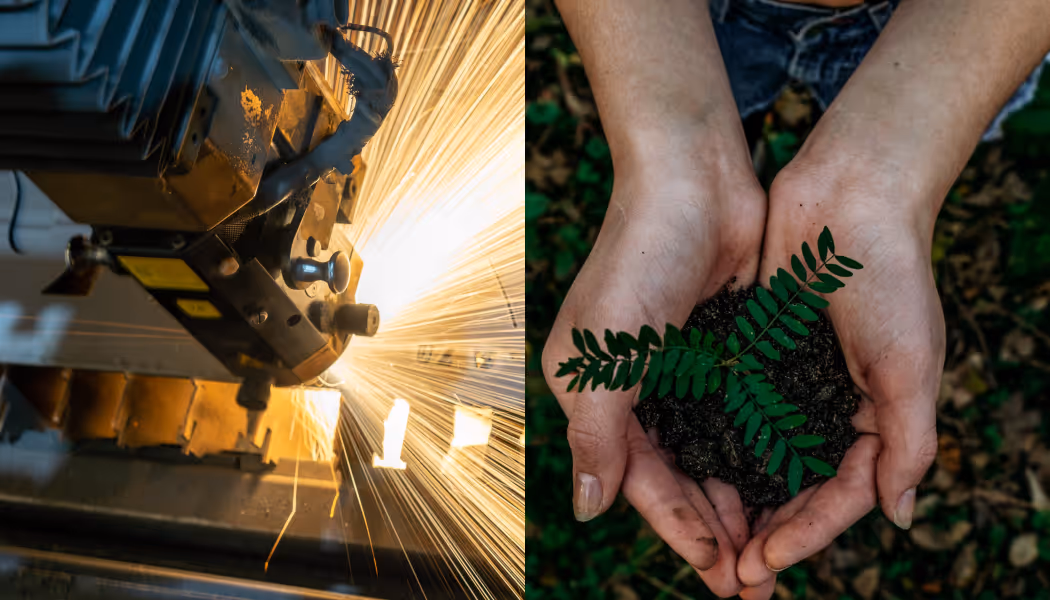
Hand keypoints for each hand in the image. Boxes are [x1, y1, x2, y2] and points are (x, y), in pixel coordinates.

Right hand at [542, 165, 765, 596]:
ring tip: (771, 548)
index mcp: (595, 391)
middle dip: (710, 527)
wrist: (693, 179)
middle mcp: (635, 387)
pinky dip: (756, 452)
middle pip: (674, 475)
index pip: (635, 476)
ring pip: (710, 453)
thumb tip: (585, 509)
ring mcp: (681, 370)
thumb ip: (596, 435)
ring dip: (737, 500)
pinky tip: (783, 483)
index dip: (675, 526)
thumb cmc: (638, 259)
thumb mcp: (604, 354)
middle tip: (750, 579)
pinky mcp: (722, 350)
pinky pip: (739, 415)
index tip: (716, 567)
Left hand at [735, 159, 943, 588]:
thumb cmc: (889, 275)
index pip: (837, 493)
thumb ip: (908, 442)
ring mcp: (786, 377)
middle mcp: (827, 403)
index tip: (765, 564)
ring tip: (704, 537)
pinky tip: (686, 468)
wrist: (848, 193)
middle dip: (763, 528)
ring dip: (732, 495)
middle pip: (791, 483)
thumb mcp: (909, 364)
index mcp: (874, 415)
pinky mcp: (752, 348)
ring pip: (755, 452)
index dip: (804, 533)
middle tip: (728, 575)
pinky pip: (729, 405)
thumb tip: (898, 517)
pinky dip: (712, 439)